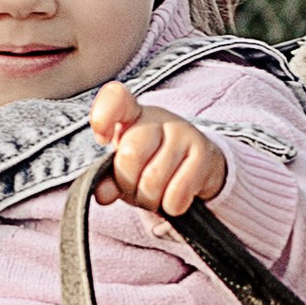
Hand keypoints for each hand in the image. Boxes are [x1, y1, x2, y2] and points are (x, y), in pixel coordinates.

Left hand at [91, 80, 226, 217]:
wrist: (197, 169)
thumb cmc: (152, 165)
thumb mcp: (125, 170)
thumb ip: (109, 179)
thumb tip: (102, 194)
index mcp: (132, 115)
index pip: (115, 98)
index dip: (103, 116)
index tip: (102, 138)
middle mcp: (158, 118)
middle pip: (130, 154)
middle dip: (128, 184)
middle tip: (136, 188)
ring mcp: (183, 132)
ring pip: (153, 179)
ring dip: (150, 199)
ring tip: (155, 196)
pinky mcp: (204, 153)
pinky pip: (178, 192)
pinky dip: (171, 206)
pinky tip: (173, 201)